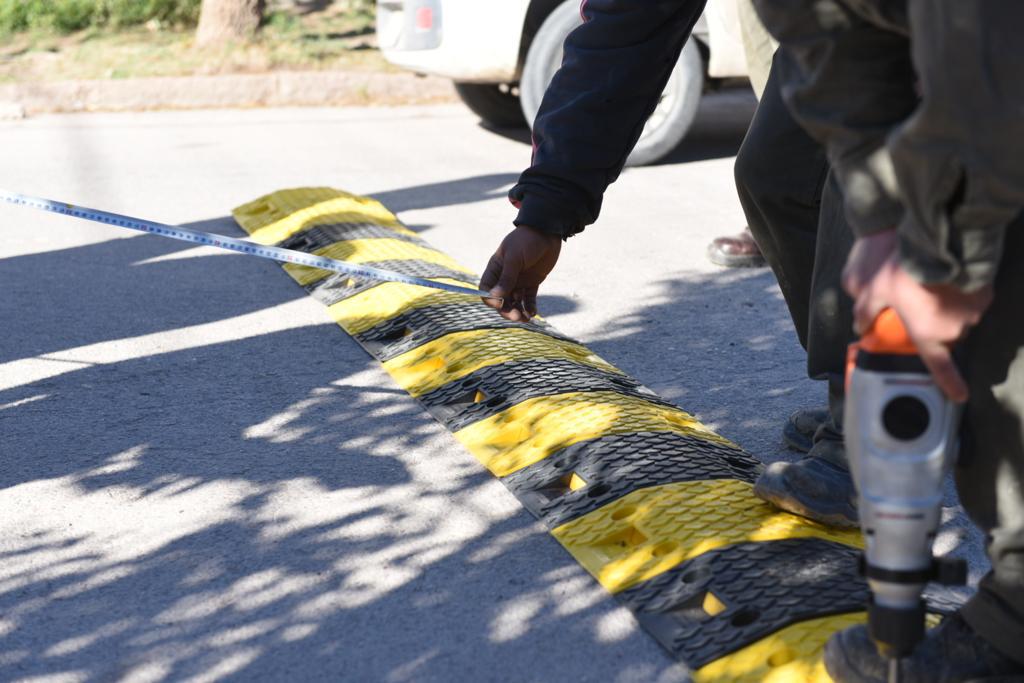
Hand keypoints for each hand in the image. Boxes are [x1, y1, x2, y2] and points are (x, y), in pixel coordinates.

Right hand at [479, 225, 561, 321]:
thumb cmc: (527, 240)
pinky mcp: (532, 283)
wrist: (547, 232)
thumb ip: (506, 278)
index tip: (500, 304)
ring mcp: (519, 281)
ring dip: (518, 311)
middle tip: (517, 316)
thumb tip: (495, 297)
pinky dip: (530, 307)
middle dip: (507, 310)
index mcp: (495, 269)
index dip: (490, 299)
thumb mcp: (514, 258)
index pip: (486, 289)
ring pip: (515, 302)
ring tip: (526, 318)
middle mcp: (505, 277)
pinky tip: (533, 313)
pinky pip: (528, 299)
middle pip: (501, 300)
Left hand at [843, 235, 992, 401]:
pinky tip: (947, 281)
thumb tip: (859, 326)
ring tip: (931, 289)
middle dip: (933, 329)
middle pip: (945, 338)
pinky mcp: (984, 294)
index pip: (941, 368)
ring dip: (947, 311)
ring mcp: (973, 312)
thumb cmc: (907, 271)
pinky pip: (972, 301)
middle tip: (919, 309)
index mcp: (929, 335)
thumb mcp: (877, 290)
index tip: (959, 396)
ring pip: (959, 319)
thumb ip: (866, 311)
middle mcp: (954, 329)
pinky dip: (961, 295)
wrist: (941, 244)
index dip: (951, 384)